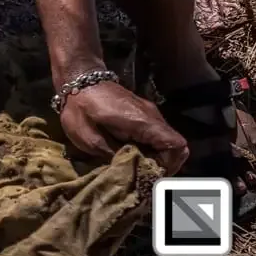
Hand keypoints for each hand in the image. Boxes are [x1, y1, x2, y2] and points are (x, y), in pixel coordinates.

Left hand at [59, 81, 188, 172]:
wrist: (79, 80)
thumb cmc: (80, 108)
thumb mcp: (89, 138)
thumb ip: (112, 156)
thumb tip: (128, 171)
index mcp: (143, 122)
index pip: (176, 146)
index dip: (168, 164)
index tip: (150, 173)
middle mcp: (152, 117)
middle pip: (175, 146)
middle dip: (163, 164)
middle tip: (144, 175)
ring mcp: (149, 114)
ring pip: (166, 142)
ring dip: (156, 157)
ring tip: (137, 167)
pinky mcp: (142, 114)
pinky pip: (156, 136)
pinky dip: (150, 149)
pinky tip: (133, 155)